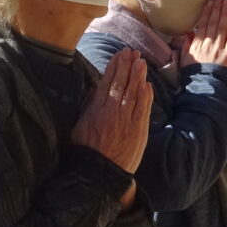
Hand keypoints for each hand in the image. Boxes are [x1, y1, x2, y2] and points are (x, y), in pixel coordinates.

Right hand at [71, 46, 152, 175]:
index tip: (118, 56)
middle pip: (121, 84)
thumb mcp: (78, 127)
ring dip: (137, 76)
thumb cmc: (86, 152)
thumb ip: (87, 108)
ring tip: (141, 61)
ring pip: (133, 93)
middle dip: (126, 66)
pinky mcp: (138, 131)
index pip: (106, 83)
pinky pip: (143, 109)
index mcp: (95, 110)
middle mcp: (111, 112)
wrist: (98, 174)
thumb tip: (94, 91)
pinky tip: (147, 84)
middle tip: (131, 52)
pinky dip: (146, 96)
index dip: (113, 68)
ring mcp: (126, 121)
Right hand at [183, 0, 226, 69]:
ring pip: (223, 24)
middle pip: (214, 19)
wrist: (203, 86)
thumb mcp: (185, 58)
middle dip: (219, 4)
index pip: (203, 22)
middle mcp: (208, 42)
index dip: (208, 9)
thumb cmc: (194, 74)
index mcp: (197, 42)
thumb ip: (186, 44)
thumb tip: (188, 32)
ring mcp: (219, 46)